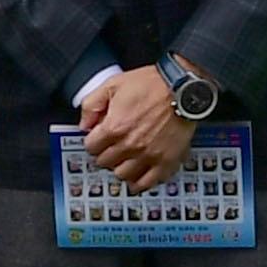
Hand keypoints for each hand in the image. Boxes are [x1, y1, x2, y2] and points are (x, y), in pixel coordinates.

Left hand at [80, 67, 195, 189]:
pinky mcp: (166, 161)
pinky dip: (140, 183)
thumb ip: (91, 104)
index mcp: (114, 127)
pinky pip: (148, 183)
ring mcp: (148, 155)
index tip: (98, 138)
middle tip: (112, 147)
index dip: (93, 141)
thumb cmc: (152, 83)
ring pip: (122, 175)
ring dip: (120, 168)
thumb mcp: (113, 84)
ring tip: (124, 159)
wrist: (183, 87)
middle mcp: (130, 144)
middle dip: (105, 154)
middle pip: (104, 162)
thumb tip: (84, 124)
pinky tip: (138, 176)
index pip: (91, 147)